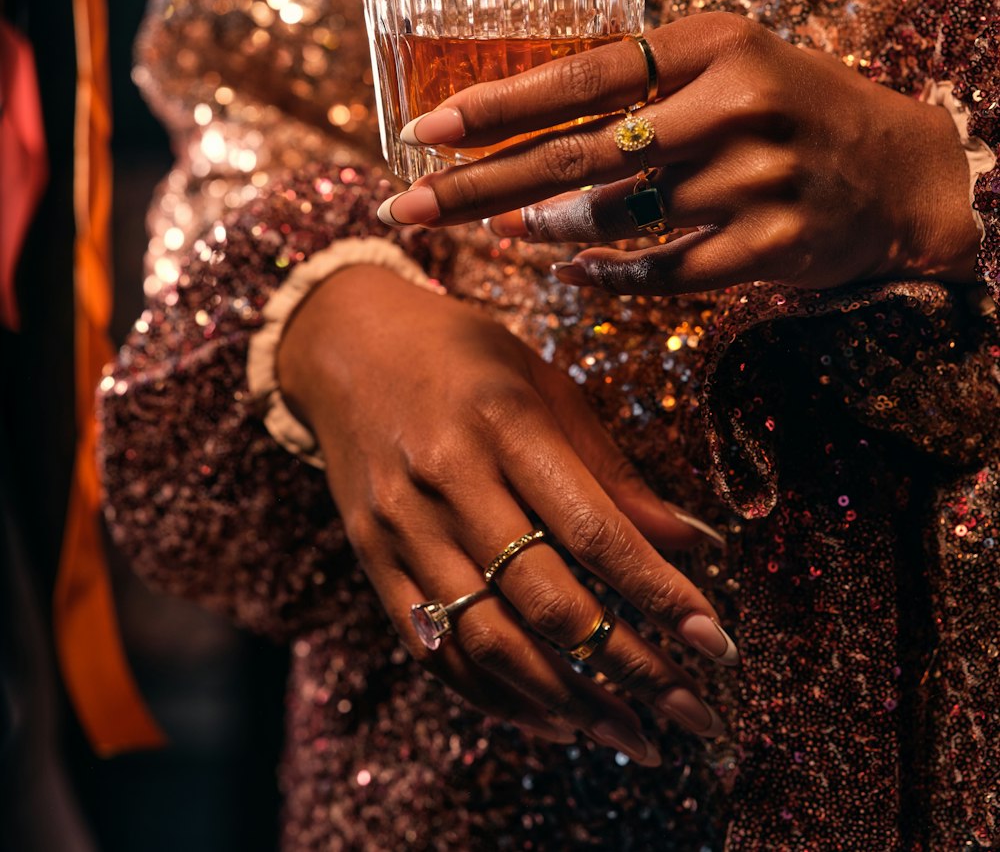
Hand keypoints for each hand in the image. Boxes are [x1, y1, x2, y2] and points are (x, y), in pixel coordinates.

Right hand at [277, 265, 733, 761]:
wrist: (346, 343)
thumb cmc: (464, 355)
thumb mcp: (545, 383)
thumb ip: (611, 469)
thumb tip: (692, 543)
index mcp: (503, 423)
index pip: (592, 530)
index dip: (657, 594)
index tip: (716, 645)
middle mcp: (449, 480)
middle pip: (546, 600)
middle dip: (629, 668)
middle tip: (694, 717)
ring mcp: (403, 526)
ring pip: (490, 639)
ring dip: (570, 703)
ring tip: (634, 738)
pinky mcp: (374, 559)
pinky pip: (436, 647)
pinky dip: (498, 696)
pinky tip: (556, 721)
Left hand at [378, 13, 979, 293]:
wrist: (904, 170)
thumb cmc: (791, 105)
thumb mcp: (724, 62)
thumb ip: (638, 84)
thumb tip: (520, 136)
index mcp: (713, 43)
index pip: (581, 76)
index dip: (495, 109)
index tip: (421, 132)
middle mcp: (735, 104)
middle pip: (578, 156)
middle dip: (479, 188)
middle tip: (405, 209)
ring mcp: (757, 179)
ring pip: (617, 219)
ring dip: (548, 230)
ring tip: (506, 232)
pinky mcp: (776, 246)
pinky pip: (665, 274)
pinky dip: (611, 275)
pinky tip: (578, 270)